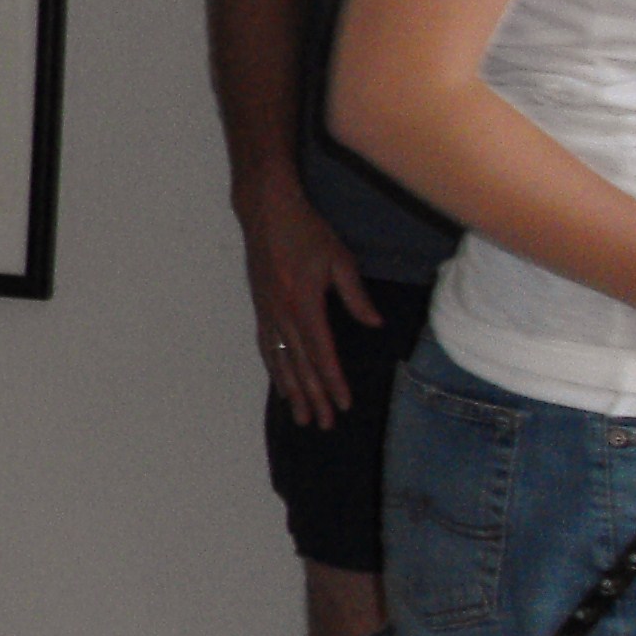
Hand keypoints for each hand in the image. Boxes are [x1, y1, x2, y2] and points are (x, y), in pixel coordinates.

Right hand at [235, 171, 378, 428]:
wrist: (266, 212)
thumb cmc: (307, 232)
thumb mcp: (339, 260)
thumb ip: (356, 295)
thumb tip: (375, 324)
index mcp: (303, 304)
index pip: (322, 353)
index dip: (333, 381)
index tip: (342, 404)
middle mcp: (282, 314)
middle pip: (300, 365)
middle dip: (313, 397)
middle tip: (323, 424)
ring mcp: (267, 313)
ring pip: (280, 361)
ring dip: (291, 391)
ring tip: (300, 416)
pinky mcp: (260, 308)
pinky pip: (267, 347)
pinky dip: (275, 370)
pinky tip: (281, 384)